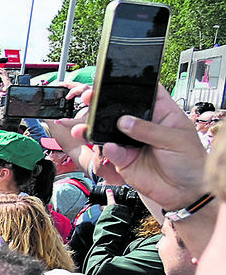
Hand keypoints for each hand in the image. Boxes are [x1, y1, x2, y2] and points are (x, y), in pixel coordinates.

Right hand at [79, 83, 206, 209]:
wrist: (183, 193)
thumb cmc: (190, 163)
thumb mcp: (175, 139)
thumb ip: (149, 130)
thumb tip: (125, 121)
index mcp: (161, 113)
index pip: (145, 93)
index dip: (131, 85)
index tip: (114, 81)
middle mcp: (143, 125)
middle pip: (120, 109)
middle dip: (103, 103)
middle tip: (90, 97)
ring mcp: (131, 142)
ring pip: (108, 130)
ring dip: (95, 127)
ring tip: (85, 126)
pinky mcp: (123, 159)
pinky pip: (109, 151)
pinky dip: (106, 150)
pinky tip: (110, 149)